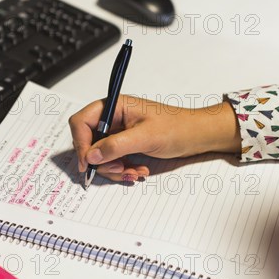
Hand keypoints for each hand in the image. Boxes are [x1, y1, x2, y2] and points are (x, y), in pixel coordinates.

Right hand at [68, 95, 240, 181]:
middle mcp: (112, 118)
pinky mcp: (124, 144)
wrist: (197, 136)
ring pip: (99, 155)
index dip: (81, 143)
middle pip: (88, 141)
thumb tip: (91, 155)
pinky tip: (138, 169)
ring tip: (133, 172)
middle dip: (101, 160)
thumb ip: (116, 146)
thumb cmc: (177, 128)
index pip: (82, 122)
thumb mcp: (145, 137)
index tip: (88, 163)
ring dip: (113, 168)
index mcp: (114, 106)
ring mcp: (117, 132)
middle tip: (118, 169)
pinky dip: (122, 169)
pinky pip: (112, 160)